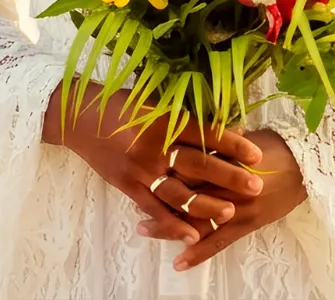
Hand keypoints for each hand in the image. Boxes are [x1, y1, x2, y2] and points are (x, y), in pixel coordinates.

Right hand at [42, 82, 263, 242]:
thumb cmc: (119, 103)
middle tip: (256, 186)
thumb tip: (227, 127)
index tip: (257, 155)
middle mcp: (154, 146)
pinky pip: (154, 208)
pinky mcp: (127, 185)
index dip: (233, 145)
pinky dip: (174, 223)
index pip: (206, 134)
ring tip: (230, 212)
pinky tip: (192, 234)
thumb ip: (186, 116)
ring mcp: (140, 169)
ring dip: (206, 205)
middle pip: (198, 165)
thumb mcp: (154, 101)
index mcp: (164, 120)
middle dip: (229, 177)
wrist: (77, 116)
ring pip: (179, 192)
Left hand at [137, 127, 307, 270]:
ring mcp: (235, 207)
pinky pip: (218, 242)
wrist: (309, 166)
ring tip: (143, 230)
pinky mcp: (246, 224)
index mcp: (223, 159)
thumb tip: (199, 128)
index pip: (186, 165)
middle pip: (184, 194)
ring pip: (195, 220)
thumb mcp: (246, 136)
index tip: (141, 172)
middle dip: (157, 200)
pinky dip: (198, 253)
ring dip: (168, 227)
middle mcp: (225, 184)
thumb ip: (220, 138)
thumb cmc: (277, 147)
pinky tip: (179, 262)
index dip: (162, 170)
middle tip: (133, 204)